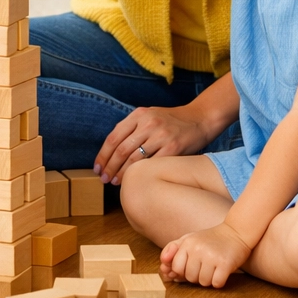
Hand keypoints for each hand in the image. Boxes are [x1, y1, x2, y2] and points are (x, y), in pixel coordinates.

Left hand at [94, 106, 209, 184]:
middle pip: (121, 150)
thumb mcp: (149, 116)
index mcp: (138, 114)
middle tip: (104, 179)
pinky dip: (142, 174)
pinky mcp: (173, 147)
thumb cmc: (171, 120)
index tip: (98, 168)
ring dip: (123, 173)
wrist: (199, 118)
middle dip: (110, 167)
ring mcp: (160, 135)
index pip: (113, 137)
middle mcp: (148, 123)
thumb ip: (132, 128)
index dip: (103, 155)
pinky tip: (136, 180)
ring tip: (116, 182)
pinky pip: (152, 164)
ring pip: (134, 159)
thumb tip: (112, 151)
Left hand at [160, 223, 250, 288]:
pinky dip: (219, 281)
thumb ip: (173, 250)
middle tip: (205, 266)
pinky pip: (216, 283)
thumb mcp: (189, 239)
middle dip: (196, 276)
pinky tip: (221, 271)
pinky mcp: (225, 264)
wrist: (236, 232)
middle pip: (189, 276)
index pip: (176, 267)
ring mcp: (211, 256)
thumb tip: (163, 268)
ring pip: (203, 282)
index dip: (183, 271)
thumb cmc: (210, 239)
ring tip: (213, 268)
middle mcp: (197, 248)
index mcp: (187, 242)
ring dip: (208, 279)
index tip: (192, 266)